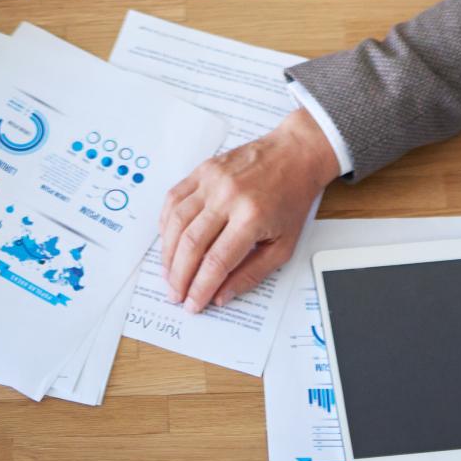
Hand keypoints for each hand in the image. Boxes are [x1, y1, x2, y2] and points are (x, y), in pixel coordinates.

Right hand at [159, 109, 338, 312]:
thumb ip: (251, 274)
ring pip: (176, 221)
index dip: (200, 288)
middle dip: (179, 276)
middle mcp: (228, 196)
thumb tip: (220, 296)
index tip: (192, 305)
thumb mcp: (283, 245)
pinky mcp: (203, 169)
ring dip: (168, 253)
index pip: (216, 262)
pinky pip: (174, 198)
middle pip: (191, 244)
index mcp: (251, 217)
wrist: (295, 155)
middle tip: (175, 294)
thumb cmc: (291, 199)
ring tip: (169, 273)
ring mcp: (212, 180)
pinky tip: (168, 241)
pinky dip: (165, 223)